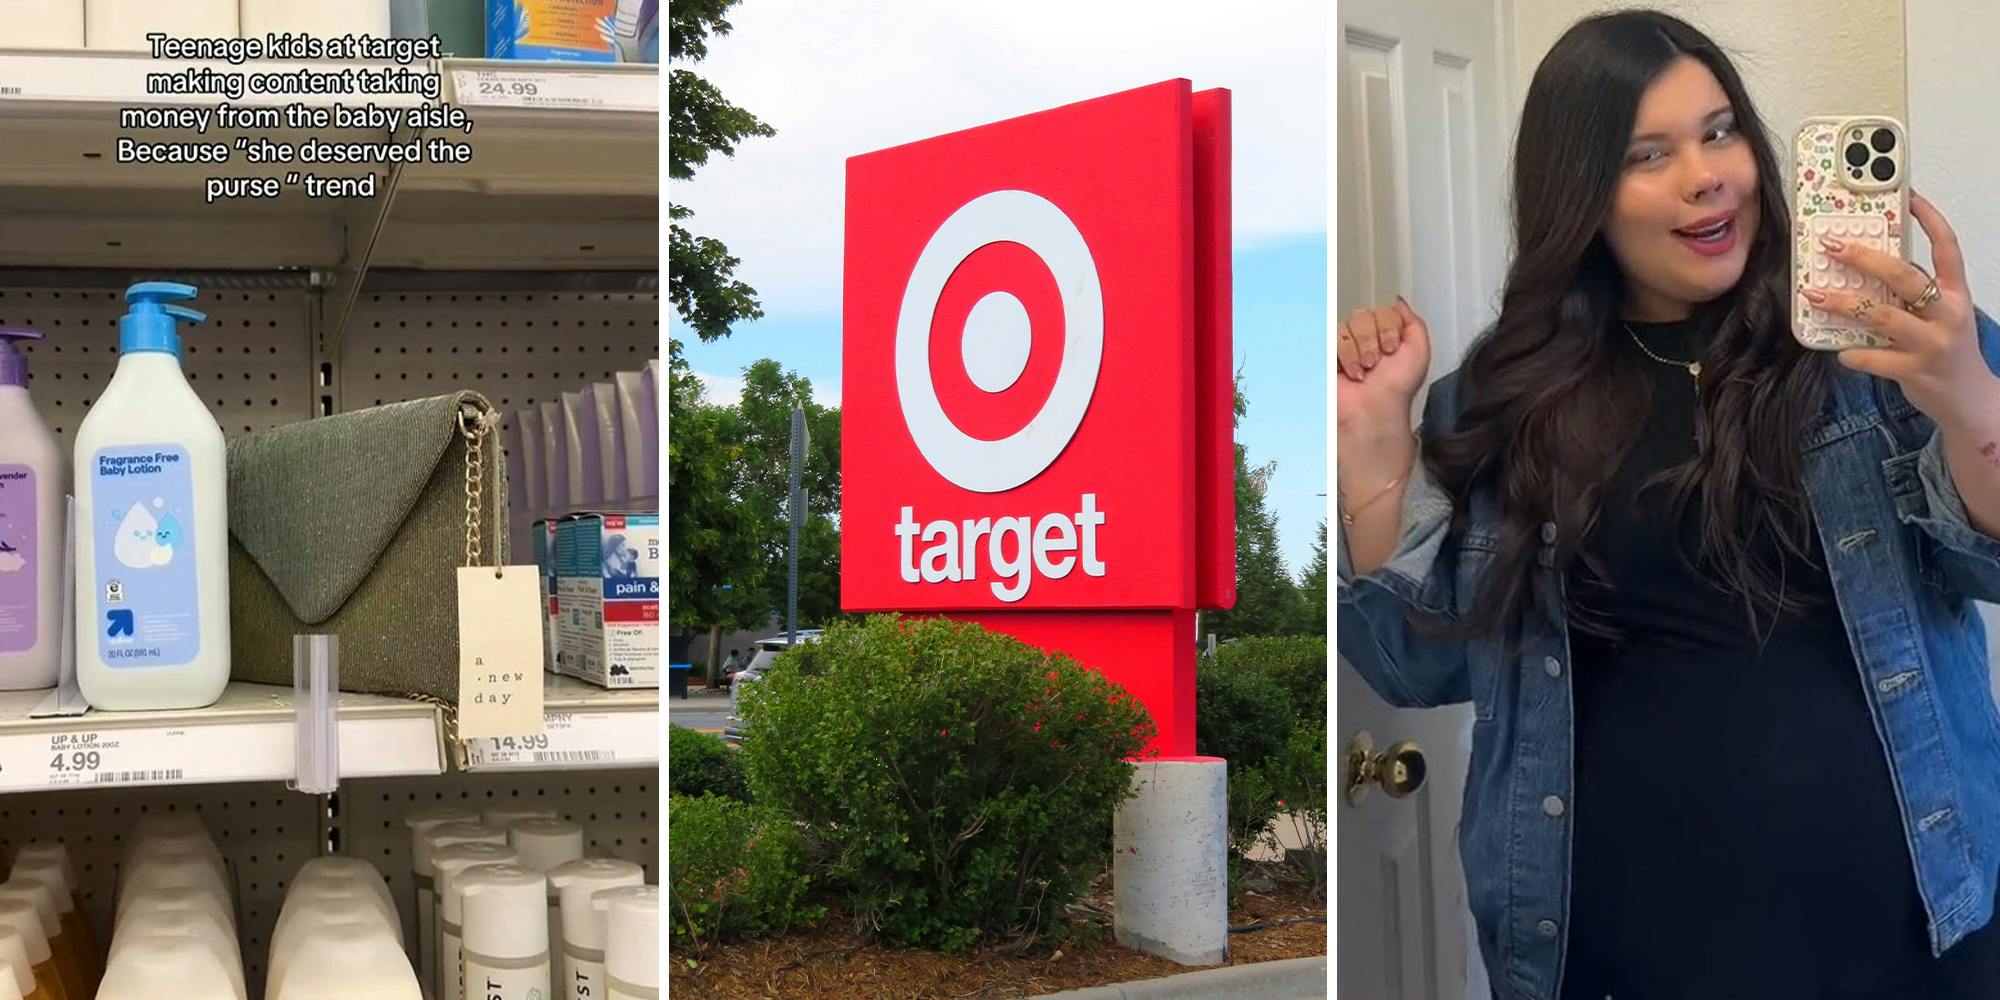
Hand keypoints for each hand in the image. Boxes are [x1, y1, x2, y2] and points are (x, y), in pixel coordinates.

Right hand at [1336, 298, 1432, 435]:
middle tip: (1376, 362)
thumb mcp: (1419, 351)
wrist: (1374, 407)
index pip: (1383, 311)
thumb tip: (1399, 302)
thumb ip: (1414, 322)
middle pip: (1364, 315)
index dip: (1388, 329)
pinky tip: (1351, 372)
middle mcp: (1366, 339)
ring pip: (1349, 325)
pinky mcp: (1329, 354)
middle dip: (1372, 339)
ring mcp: (1346, 346)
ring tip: (1364, 370)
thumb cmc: (1396, 388)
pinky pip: (1334, 336)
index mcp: (1387, 336)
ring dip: (1359, 350)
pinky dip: (1345, 355)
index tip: (1392, 350)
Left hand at [1802, 192, 1999, 427]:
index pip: (1948, 247)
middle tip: (1833, 246)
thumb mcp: (1939, 314)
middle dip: (1866, 259)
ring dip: (1844, 304)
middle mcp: (1947, 313)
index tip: (1908, 197)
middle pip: (1906, 277)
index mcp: (1955, 293)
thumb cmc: (1946, 349)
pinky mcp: (1915, 371)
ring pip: (1882, 316)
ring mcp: (1932, 343)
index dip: (1929, 219)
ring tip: (1814, 294)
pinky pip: (1874, 358)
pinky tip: (1839, 349)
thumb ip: (1912, 294)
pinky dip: (1852, 353)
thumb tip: (1865, 268)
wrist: (1969, 399)